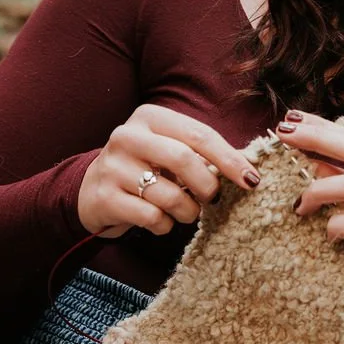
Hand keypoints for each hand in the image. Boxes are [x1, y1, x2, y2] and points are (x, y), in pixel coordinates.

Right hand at [78, 105, 261, 238]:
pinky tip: (160, 220)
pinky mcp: (104, 198)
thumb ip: (202, 154)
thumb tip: (248, 169)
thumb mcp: (168, 150)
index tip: (252, 180)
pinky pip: (152, 218)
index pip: (199, 134)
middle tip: (214, 199)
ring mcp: (112, 167)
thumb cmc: (144, 169)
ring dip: (188, 211)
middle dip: (208, 186)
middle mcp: (127, 136)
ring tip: (185, 211)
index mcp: (149, 117)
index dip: (230, 158)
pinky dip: (166, 225)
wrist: (91, 191)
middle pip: (184, 160)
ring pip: (169, 195)